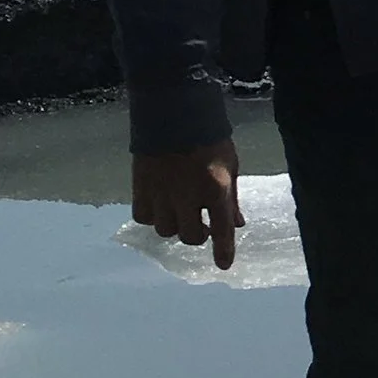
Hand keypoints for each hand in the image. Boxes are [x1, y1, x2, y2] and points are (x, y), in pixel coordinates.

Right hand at [132, 140, 243, 271]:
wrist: (174, 112)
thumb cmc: (209, 138)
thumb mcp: (230, 166)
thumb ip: (232, 197)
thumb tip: (237, 224)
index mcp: (216, 188)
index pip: (222, 229)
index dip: (223, 251)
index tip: (224, 265)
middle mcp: (187, 196)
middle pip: (190, 236)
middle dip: (198, 234)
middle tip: (200, 224)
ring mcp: (161, 193)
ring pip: (165, 230)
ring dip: (175, 225)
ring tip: (178, 211)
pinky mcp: (140, 186)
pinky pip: (143, 217)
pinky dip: (152, 216)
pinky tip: (159, 206)